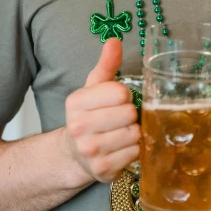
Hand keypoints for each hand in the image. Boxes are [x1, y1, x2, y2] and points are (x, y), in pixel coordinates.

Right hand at [64, 39, 140, 183]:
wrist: (75, 153)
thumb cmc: (90, 114)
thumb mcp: (95, 87)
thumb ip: (106, 64)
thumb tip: (114, 40)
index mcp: (76, 102)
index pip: (119, 92)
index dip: (124, 95)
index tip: (117, 100)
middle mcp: (79, 127)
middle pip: (128, 113)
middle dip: (130, 114)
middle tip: (120, 118)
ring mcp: (89, 151)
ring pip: (134, 134)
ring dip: (134, 132)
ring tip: (122, 132)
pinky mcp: (102, 170)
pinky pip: (135, 153)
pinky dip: (134, 149)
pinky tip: (122, 147)